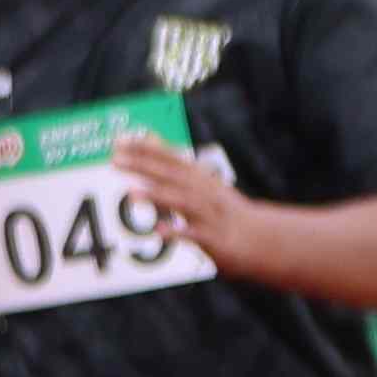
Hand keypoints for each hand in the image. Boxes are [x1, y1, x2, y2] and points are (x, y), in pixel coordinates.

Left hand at [114, 135, 246, 251]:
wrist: (261, 238)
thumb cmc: (224, 211)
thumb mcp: (201, 183)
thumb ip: (172, 163)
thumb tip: (149, 138)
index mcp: (200, 177)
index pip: (170, 157)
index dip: (146, 148)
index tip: (120, 141)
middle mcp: (204, 191)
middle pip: (172, 176)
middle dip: (143, 167)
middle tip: (115, 161)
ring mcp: (210, 214)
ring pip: (182, 202)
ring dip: (157, 196)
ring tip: (131, 194)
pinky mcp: (214, 238)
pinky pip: (193, 234)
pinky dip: (176, 231)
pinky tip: (157, 231)